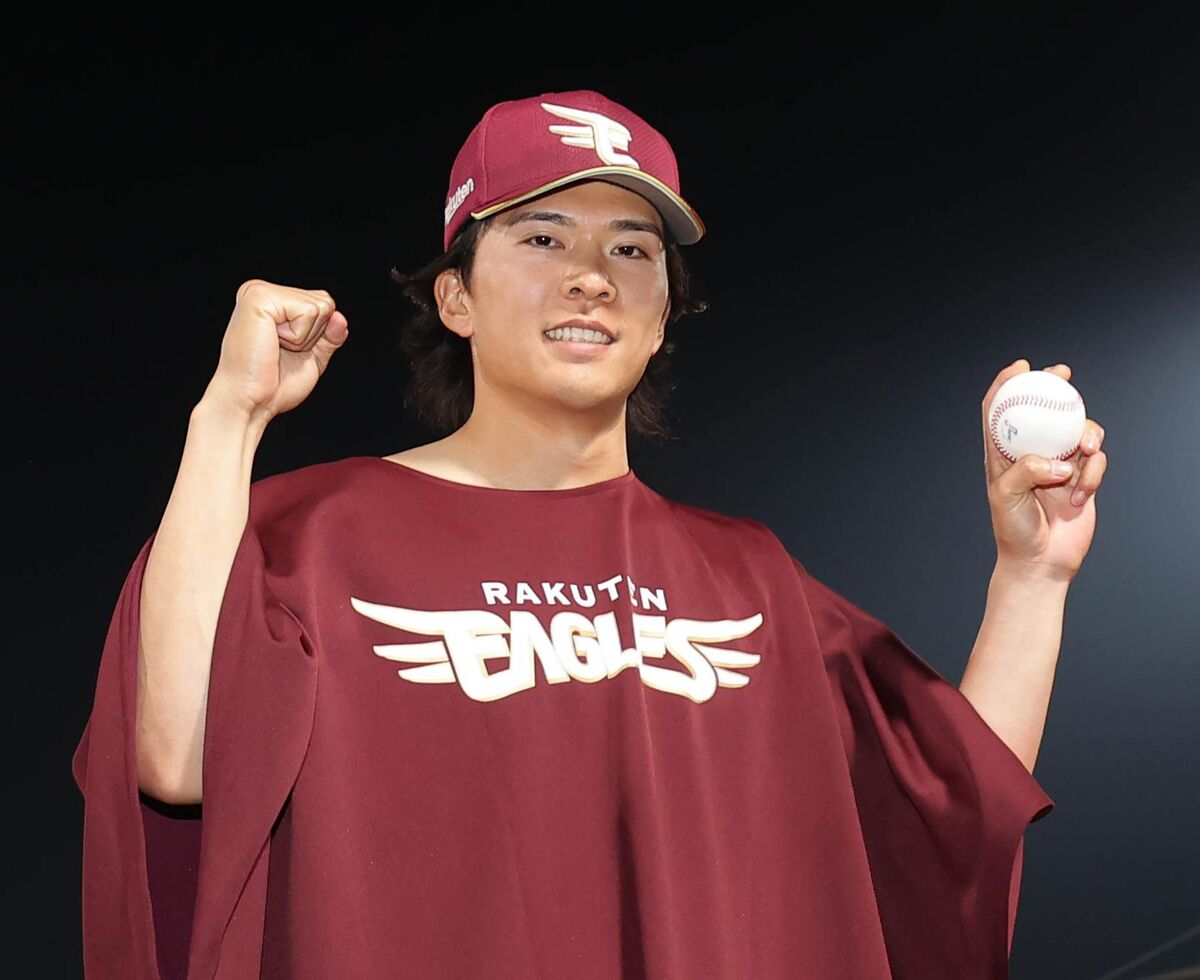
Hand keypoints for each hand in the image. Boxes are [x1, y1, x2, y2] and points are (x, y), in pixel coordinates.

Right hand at [206, 279, 350, 425]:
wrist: (250, 403)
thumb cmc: (272, 385)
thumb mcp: (311, 357)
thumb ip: (329, 336)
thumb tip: (340, 318)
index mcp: (271, 302)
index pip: (323, 304)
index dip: (317, 336)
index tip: (287, 351)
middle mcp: (262, 291)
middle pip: (325, 302)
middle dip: (312, 336)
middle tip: (280, 351)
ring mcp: (259, 291)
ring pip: (319, 306)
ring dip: (304, 338)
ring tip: (274, 348)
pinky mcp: (259, 298)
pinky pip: (308, 311)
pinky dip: (298, 336)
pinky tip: (272, 343)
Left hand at [981, 358, 1108, 582]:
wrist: (1041, 562)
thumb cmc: (1014, 530)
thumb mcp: (1006, 496)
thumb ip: (1026, 471)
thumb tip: (1058, 461)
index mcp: (1003, 454)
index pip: (999, 412)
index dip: (1007, 385)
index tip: (1021, 367)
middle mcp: (1032, 454)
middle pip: (1043, 410)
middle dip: (1054, 388)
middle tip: (1063, 375)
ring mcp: (1059, 464)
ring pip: (1078, 431)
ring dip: (1086, 434)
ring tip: (1087, 448)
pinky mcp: (1083, 479)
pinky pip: (1096, 462)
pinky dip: (1092, 475)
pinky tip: (1080, 495)